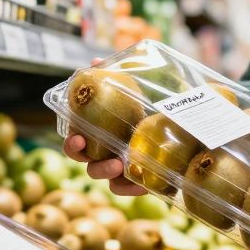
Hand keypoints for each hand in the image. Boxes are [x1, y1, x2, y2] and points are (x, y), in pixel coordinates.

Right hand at [60, 57, 145, 196]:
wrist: (177, 123)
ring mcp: (117, 167)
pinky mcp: (135, 177)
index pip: (75, 142)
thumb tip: (95, 61)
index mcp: (96, 133)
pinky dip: (132, 188)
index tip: (79, 139)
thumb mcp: (133, 87)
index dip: (72, 144)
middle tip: (105, 155)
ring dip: (107, 172)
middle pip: (85, 163)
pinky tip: (143, 184)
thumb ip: (113, 76)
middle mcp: (102, 151)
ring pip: (104, 177)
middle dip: (90, 162)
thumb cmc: (146, 104)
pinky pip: (128, 188)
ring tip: (121, 165)